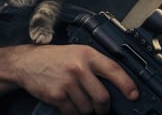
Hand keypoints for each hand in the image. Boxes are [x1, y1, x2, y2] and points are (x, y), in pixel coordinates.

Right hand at [13, 44, 137, 114]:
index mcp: (87, 54)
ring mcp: (67, 82)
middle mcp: (78, 68)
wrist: (27, 62)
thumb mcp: (77, 53)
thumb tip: (116, 84)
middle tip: (102, 109)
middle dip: (104, 108)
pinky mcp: (57, 95)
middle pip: (102, 97)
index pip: (113, 70)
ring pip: (88, 108)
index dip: (127, 85)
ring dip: (87, 111)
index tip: (134, 95)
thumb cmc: (55, 58)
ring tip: (81, 102)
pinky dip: (74, 113)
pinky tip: (70, 104)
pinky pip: (73, 113)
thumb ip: (95, 66)